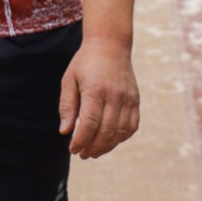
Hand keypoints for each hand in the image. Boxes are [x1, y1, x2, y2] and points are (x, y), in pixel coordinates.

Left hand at [58, 36, 139, 158]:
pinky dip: (121, 137)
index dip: (81, 140)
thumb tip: (65, 132)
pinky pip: (132, 125)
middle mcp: (115, 96)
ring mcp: (128, 98)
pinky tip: (110, 141)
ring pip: (121, 131)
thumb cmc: (84, 63)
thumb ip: (67, 106)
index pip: (90, 123)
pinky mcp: (136, 100)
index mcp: (95, 90)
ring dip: (108, 146)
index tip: (73, 150)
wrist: (110, 45)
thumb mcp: (69, 80)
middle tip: (83, 155)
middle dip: (94, 147)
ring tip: (94, 152)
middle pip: (106, 131)